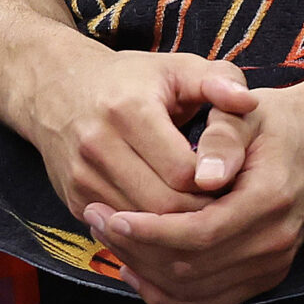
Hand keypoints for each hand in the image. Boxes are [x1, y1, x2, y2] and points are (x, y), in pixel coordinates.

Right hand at [26, 50, 256, 222]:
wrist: (56, 88)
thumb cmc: (129, 79)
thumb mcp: (176, 67)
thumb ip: (217, 81)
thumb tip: (247, 102)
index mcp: (128, 110)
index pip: (183, 172)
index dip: (214, 183)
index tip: (234, 181)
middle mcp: (97, 146)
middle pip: (162, 206)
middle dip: (199, 214)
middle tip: (227, 210)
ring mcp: (81, 177)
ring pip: (140, 227)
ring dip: (175, 231)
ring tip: (203, 218)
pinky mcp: (73, 200)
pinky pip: (118, 234)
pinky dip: (148, 236)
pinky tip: (170, 225)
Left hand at [85, 77, 303, 303]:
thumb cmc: (277, 120)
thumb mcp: (246, 112)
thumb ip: (222, 138)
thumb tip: (202, 176)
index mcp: (270, 200)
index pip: (199, 233)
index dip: (148, 230)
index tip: (108, 212)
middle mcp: (275, 242)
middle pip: (192, 269)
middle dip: (136, 249)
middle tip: (94, 219)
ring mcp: (273, 265)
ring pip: (195, 292)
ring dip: (145, 272)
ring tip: (107, 239)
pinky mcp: (265, 276)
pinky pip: (209, 302)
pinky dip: (167, 294)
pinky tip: (135, 268)